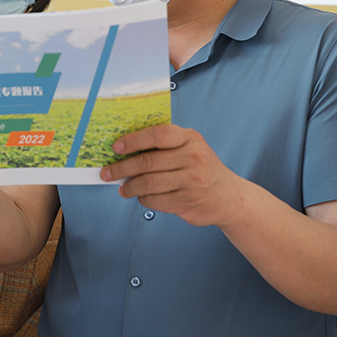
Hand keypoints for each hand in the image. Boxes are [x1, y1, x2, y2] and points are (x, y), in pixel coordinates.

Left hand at [100, 123, 244, 227]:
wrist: (229, 197)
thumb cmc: (201, 168)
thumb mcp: (190, 148)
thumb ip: (164, 145)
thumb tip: (123, 149)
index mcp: (191, 139)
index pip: (158, 135)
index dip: (133, 140)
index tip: (116, 148)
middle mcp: (194, 158)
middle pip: (148, 162)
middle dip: (122, 168)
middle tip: (107, 173)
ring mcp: (192, 181)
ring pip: (148, 183)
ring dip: (130, 187)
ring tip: (123, 188)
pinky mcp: (188, 202)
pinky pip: (155, 200)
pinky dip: (144, 199)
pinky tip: (141, 196)